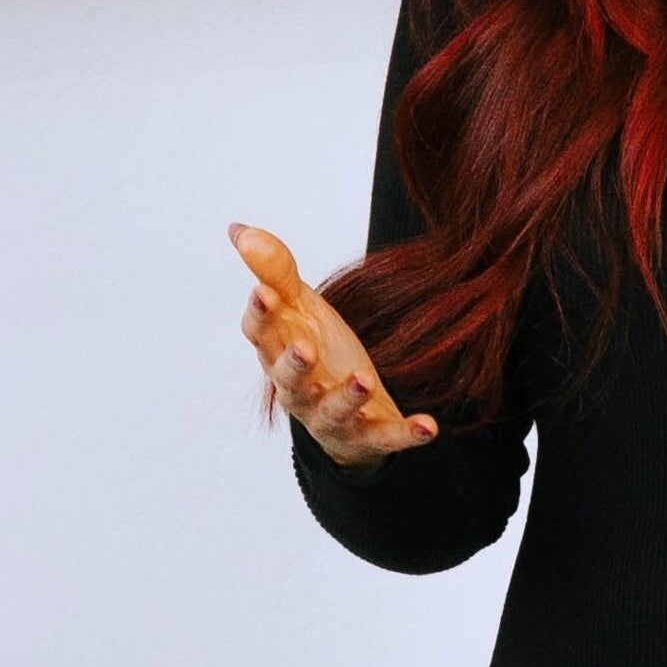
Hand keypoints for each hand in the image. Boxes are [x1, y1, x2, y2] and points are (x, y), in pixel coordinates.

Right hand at [230, 223, 439, 471]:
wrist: (345, 414)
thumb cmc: (318, 352)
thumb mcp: (299, 308)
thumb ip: (275, 271)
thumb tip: (238, 230)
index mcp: (279, 354)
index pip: (260, 336)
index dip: (260, 315)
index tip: (264, 291)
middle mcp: (300, 390)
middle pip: (290, 381)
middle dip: (295, 366)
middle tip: (304, 347)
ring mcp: (333, 416)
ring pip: (333, 412)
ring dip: (347, 397)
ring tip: (363, 379)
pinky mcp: (369, 434)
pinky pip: (387, 436)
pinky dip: (406, 434)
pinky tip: (428, 426)